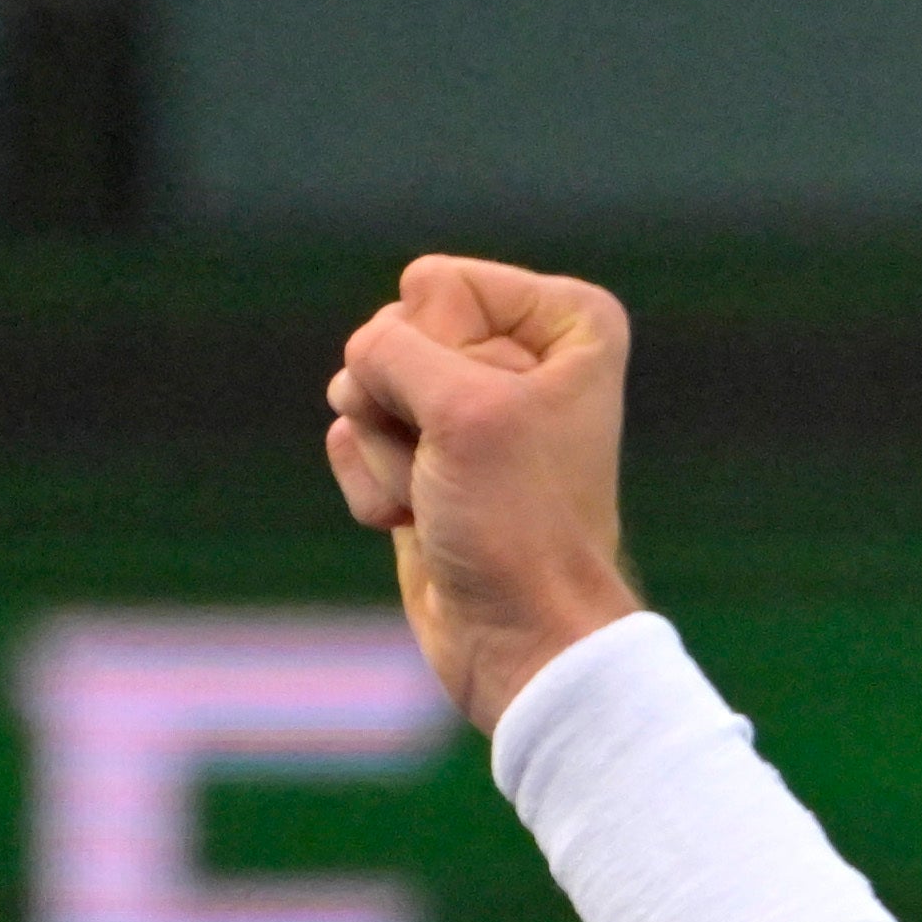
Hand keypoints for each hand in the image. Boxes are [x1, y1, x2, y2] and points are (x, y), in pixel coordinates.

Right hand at [325, 253, 643, 733]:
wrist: (520, 639)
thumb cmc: (518, 524)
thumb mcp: (463, 409)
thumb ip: (391, 346)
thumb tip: (359, 365)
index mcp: (567, 323)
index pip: (440, 283)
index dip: (441, 354)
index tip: (487, 420)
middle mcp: (521, 357)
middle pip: (394, 333)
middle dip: (402, 406)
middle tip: (455, 466)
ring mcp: (467, 411)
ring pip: (364, 387)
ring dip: (386, 453)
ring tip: (441, 499)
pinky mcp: (425, 459)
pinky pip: (353, 438)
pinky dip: (372, 486)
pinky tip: (418, 523)